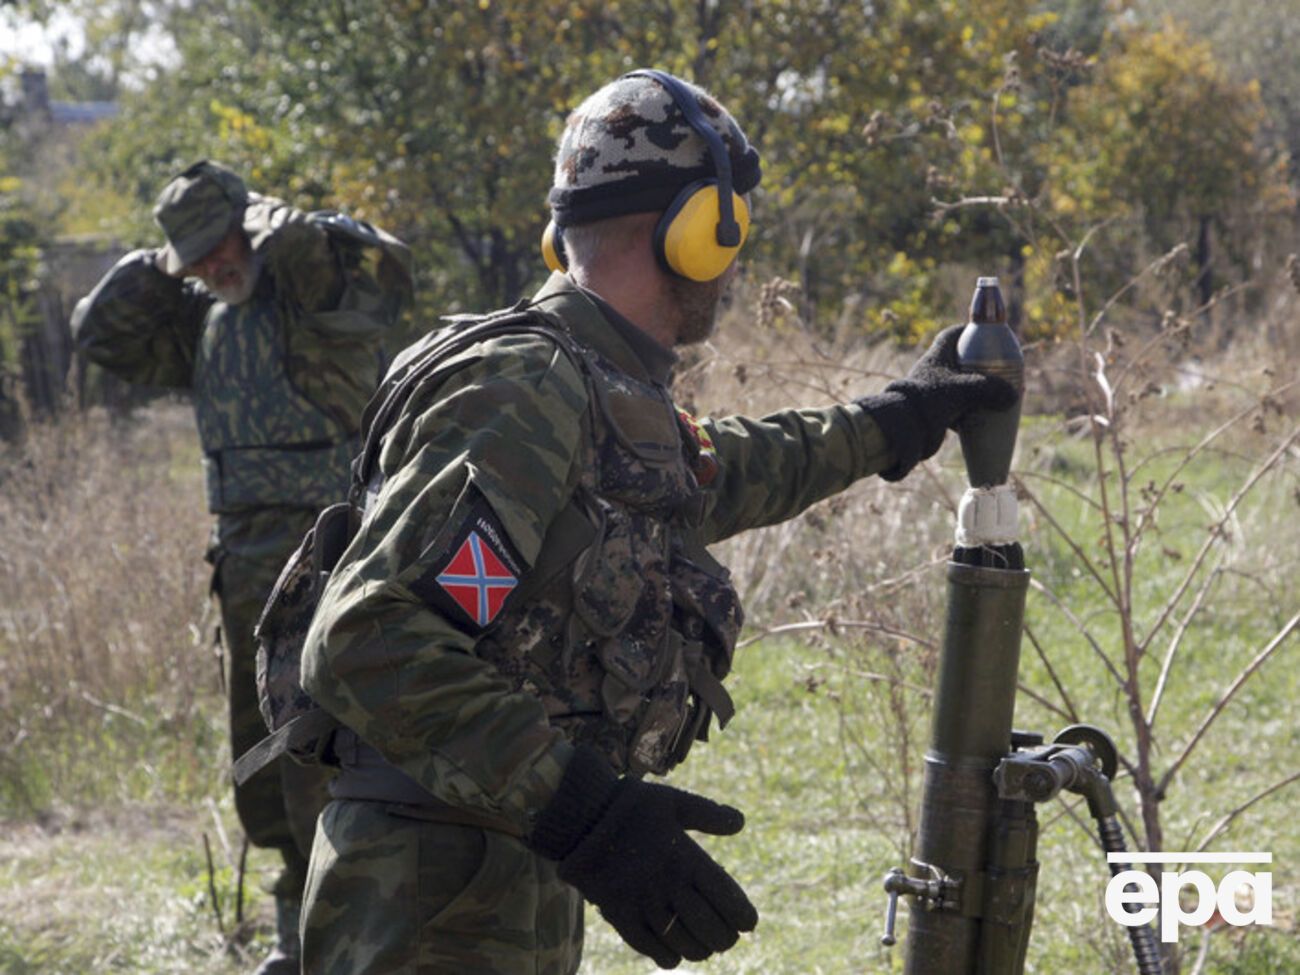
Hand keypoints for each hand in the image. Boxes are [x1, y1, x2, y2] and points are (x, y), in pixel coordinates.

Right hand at [529, 746, 756, 968]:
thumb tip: (741, 822)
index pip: (727, 899)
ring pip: (684, 944)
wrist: (581, 817)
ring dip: (700, 949)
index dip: (743, 917)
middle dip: (725, 938)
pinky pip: (650, 948)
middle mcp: (668, 885)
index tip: (748, 923)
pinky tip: (675, 953)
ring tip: (705, 946)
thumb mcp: (673, 801)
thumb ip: (708, 814)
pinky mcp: (620, 915)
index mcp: (686, 858)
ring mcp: (644, 903)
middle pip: (710, 929)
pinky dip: (668, 956)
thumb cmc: (631, 806)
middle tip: (727, 936)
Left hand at [859, 324, 1017, 479]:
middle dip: (982, 367)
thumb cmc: (930, 401)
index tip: (986, 334)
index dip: (969, 331)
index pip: (951, 335)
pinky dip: (971, 411)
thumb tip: (1013, 395)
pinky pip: (957, 407)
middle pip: (961, 362)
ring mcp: (932, 392)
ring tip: (998, 397)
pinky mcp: (933, 411)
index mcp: (936, 356)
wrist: (903, 429)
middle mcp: (932, 371)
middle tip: (1001, 373)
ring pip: (961, 387)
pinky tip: (985, 418)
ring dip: (978, 392)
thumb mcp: (963, 391)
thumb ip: (990, 389)